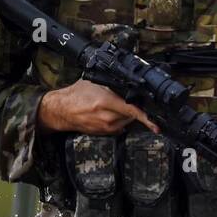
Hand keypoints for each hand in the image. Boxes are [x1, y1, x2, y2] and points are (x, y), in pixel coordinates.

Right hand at [36, 79, 160, 134]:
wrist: (61, 110)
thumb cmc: (75, 95)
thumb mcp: (95, 82)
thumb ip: (112, 83)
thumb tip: (130, 82)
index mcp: (104, 103)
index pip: (131, 110)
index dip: (145, 116)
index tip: (156, 124)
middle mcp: (106, 118)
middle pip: (132, 116)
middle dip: (134, 108)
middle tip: (129, 99)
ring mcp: (105, 127)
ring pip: (127, 122)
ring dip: (127, 114)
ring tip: (115, 105)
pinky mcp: (104, 133)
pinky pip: (120, 127)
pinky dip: (120, 120)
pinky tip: (111, 113)